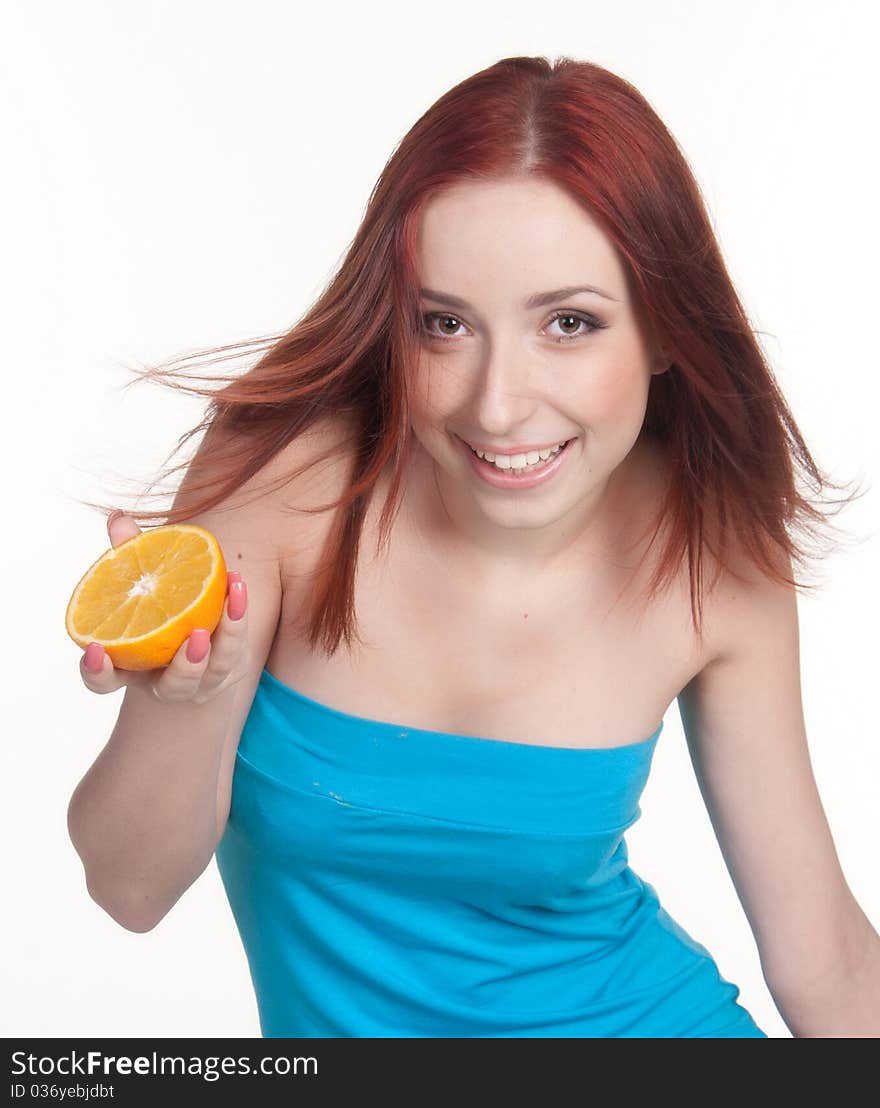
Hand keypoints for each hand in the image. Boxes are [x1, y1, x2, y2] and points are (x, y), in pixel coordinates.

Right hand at [78, 512, 249, 703]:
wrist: (199, 625)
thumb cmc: (159, 600)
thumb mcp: (142, 580)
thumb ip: (130, 555)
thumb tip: (118, 517)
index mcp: (131, 667)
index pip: (104, 681)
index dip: (96, 671)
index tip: (96, 649)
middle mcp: (166, 680)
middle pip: (173, 685)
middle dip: (184, 667)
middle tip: (194, 638)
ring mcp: (202, 679)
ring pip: (213, 673)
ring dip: (224, 642)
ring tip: (225, 611)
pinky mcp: (230, 668)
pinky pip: (238, 650)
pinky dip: (239, 620)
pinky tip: (238, 586)